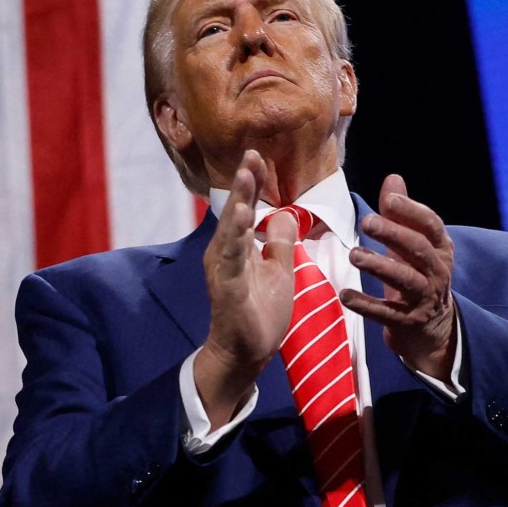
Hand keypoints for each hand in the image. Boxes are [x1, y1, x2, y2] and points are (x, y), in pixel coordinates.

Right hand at [193, 150, 296, 427]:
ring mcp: (223, 270)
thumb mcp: (279, 270)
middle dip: (244, 183)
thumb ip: (280, 242)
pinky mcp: (226, 288)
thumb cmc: (260, 312)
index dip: (252, 182)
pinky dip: (236, 238)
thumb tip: (284, 212)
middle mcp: (225, 253)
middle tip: (251, 154)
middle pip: (235, 211)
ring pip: (230, 231)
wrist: (246, 352)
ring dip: (239, 203)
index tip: (258, 156)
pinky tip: (243, 219)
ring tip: (246, 178)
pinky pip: (231, 259)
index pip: (245, 207)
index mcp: (237, 247)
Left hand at [340, 174, 456, 380]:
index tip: (390, 201)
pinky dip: (366, 305)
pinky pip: (387, 313)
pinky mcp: (409, 322)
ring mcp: (424, 299)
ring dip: (380, 266)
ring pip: (406, 280)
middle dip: (394, 234)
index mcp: (440, 249)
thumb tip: (393, 179)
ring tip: (354, 255)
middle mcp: (437, 272)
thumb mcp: (412, 245)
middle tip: (367, 222)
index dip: (412, 211)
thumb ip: (401, 214)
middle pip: (419, 249)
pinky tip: (345, 295)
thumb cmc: (417, 277)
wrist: (431, 330)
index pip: (431, 225)